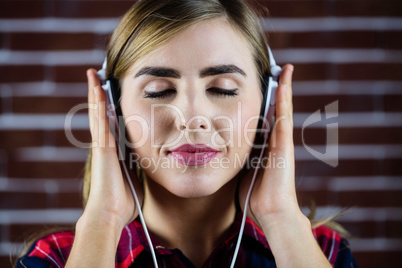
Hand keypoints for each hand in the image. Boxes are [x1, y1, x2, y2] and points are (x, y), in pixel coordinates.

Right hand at [83, 69, 142, 230]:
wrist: (110, 213)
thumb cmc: (123, 200)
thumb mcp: (135, 177)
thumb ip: (139, 166)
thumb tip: (151, 162)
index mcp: (114, 150)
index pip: (112, 122)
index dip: (110, 107)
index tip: (111, 92)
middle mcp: (105, 144)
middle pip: (101, 113)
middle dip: (99, 95)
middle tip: (98, 76)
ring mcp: (102, 144)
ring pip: (97, 112)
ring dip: (95, 93)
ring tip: (93, 74)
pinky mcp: (101, 147)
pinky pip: (100, 120)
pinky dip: (97, 104)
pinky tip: (97, 88)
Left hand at [239, 64, 302, 227]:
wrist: (271, 212)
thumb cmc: (255, 196)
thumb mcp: (242, 172)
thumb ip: (237, 159)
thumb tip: (223, 153)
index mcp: (265, 146)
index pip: (264, 118)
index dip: (264, 102)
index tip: (259, 87)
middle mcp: (275, 140)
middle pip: (276, 109)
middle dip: (276, 89)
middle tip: (275, 69)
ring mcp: (282, 141)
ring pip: (283, 108)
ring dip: (283, 88)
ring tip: (284, 68)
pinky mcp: (285, 144)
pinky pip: (284, 116)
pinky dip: (285, 98)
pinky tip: (284, 82)